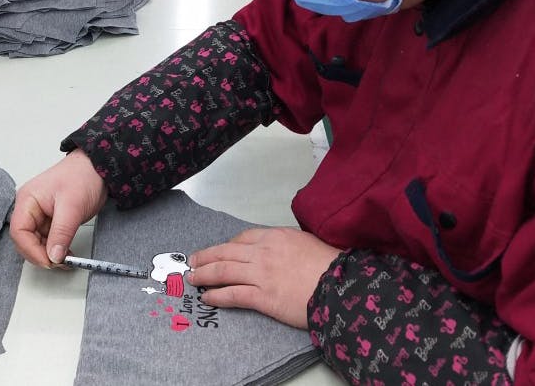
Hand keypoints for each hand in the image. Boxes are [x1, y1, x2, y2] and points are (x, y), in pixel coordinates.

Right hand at [9, 149, 107, 267]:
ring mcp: (39, 215)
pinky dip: (56, 249)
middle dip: (40, 254)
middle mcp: (29, 208)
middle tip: (59, 263)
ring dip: (49, 254)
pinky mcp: (50, 220)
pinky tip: (67, 253)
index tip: (49, 261)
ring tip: (66, 260)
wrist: (97, 167)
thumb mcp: (72, 207)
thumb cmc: (82, 176)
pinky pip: (47, 240)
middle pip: (25, 240)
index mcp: (27, 200)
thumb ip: (61, 233)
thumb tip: (53, 256)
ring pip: (36, 243)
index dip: (31, 250)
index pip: (19, 232)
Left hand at [187, 227, 341, 328]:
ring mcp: (261, 274)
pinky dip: (216, 296)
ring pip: (223, 271)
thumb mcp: (307, 242)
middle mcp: (263, 252)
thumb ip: (288, 244)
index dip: (226, 245)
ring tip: (192, 278)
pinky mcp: (263, 297)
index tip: (219, 251)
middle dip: (205, 256)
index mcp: (275, 236)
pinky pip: (232, 294)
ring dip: (203, 274)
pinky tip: (207, 297)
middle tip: (192, 261)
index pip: (242, 237)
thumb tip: (281, 250)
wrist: (342, 286)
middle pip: (225, 252)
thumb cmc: (331, 265)